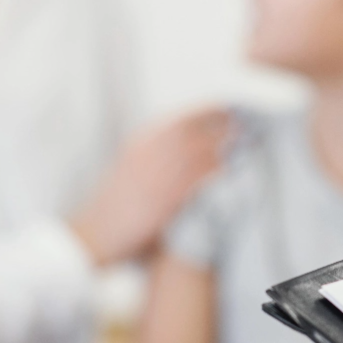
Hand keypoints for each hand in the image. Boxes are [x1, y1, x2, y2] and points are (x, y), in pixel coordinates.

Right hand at [71, 108, 231, 265]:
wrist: (95, 234)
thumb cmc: (115, 205)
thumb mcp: (131, 167)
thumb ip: (155, 153)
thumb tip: (186, 145)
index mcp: (140, 142)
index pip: (179, 118)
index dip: (206, 110)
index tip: (227, 107)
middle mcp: (149, 152)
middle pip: (194, 127)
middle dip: (222, 122)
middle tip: (246, 121)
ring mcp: (157, 173)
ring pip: (201, 149)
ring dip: (226, 144)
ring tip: (247, 142)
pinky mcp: (165, 197)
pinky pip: (198, 178)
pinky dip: (218, 170)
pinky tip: (232, 169)